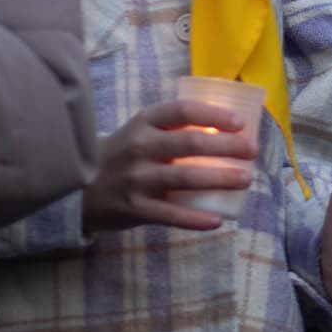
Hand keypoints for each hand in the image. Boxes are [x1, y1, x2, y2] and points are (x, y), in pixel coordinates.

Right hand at [81, 98, 259, 232]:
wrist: (78, 186)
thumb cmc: (124, 153)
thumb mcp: (142, 130)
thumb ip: (175, 128)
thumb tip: (230, 129)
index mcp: (145, 122)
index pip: (183, 111)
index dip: (214, 114)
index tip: (241, 122)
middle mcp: (140, 147)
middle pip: (191, 143)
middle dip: (227, 146)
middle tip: (252, 151)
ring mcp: (136, 179)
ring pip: (186, 177)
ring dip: (220, 178)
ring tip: (246, 179)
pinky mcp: (134, 208)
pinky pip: (170, 215)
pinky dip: (195, 219)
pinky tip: (218, 220)